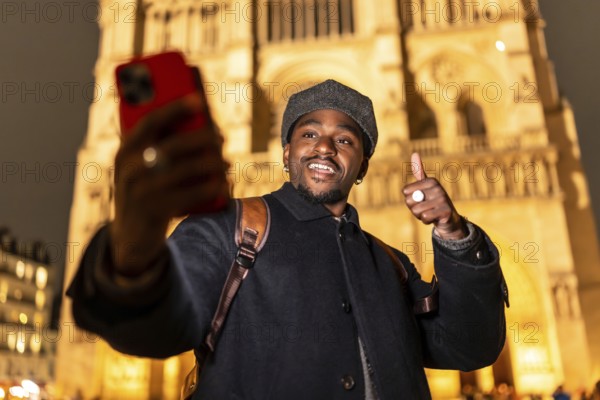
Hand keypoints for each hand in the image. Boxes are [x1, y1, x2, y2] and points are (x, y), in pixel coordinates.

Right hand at [110, 94, 229, 274]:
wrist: (129, 239)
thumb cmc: (145, 192)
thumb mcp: (142, 168)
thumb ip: (161, 146)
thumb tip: (203, 125)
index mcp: (125, 150)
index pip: (149, 122)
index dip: (175, 108)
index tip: (200, 99)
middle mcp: (129, 168)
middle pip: (173, 145)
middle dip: (203, 137)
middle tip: (221, 136)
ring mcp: (141, 191)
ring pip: (186, 169)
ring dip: (212, 162)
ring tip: (225, 162)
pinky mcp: (155, 211)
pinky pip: (191, 194)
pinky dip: (211, 187)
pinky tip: (223, 184)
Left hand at [402, 152, 466, 239]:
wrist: (448, 220)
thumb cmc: (432, 203)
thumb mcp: (424, 187)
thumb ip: (419, 172)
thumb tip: (415, 153)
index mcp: (430, 181)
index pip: (406, 192)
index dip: (409, 200)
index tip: (420, 200)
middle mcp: (437, 188)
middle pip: (410, 201)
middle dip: (414, 209)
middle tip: (425, 208)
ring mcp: (443, 199)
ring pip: (417, 211)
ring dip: (420, 216)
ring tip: (430, 213)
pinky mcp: (446, 211)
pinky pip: (425, 218)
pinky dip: (427, 221)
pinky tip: (434, 219)